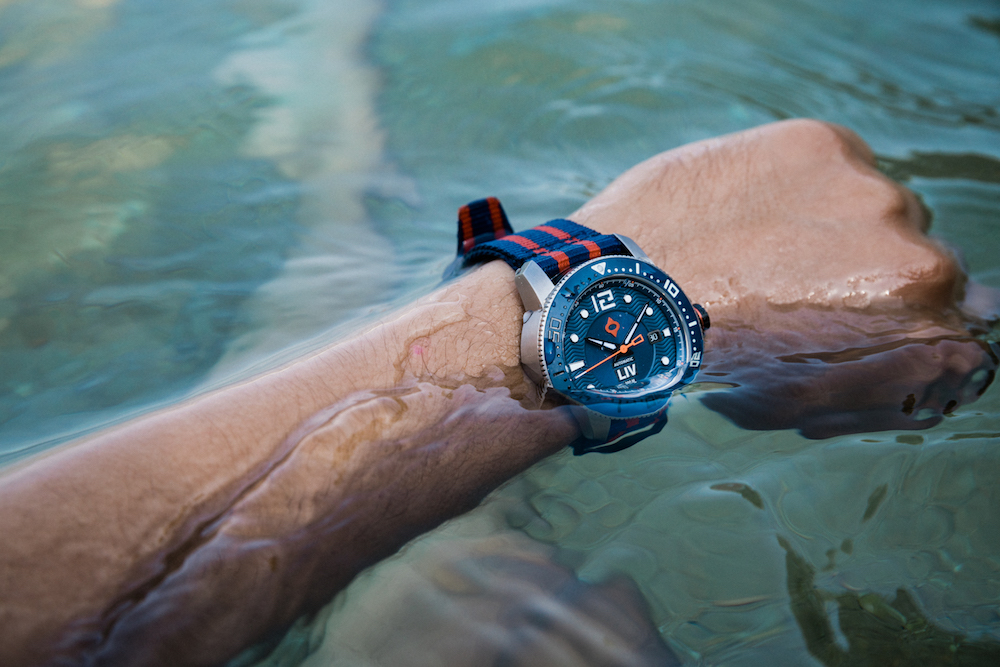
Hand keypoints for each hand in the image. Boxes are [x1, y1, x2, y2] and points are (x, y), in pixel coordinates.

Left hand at [574, 119, 996, 436]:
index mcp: (922, 333)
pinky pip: (836, 161)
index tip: (858, 307)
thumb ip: (889, 375)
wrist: (629, 293)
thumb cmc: (709, 358)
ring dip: (833, 219)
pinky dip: (802, 180)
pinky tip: (750, 208)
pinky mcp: (824, 145)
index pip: (956, 313)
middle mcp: (918, 260)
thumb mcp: (806, 399)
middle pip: (915, 252)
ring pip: (874, 202)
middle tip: (793, 279)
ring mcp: (872, 195)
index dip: (900, 310)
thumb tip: (954, 350)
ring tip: (761, 243)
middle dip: (864, 266)